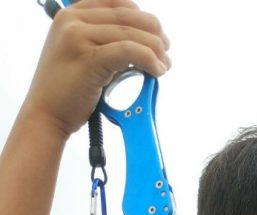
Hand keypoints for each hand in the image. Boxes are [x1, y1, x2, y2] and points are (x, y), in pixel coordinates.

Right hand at [24, 0, 170, 137]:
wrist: (45, 117)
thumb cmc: (65, 93)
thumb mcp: (79, 56)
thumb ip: (101, 42)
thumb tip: (138, 43)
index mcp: (70, 15)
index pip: (116, 3)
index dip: (141, 16)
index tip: (156, 33)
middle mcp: (72, 20)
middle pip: (127, 16)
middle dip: (153, 33)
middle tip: (166, 49)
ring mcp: (78, 37)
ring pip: (130, 33)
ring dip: (155, 50)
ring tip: (164, 65)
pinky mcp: (88, 58)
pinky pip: (128, 51)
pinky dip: (148, 59)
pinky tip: (157, 71)